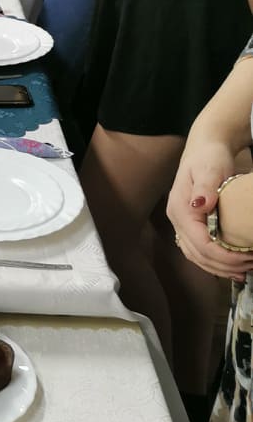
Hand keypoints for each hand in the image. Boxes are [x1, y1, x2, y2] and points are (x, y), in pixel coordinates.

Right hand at [167, 146, 252, 279]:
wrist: (205, 149)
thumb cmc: (209, 158)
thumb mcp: (210, 169)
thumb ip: (205, 187)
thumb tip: (200, 205)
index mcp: (180, 209)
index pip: (201, 244)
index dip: (224, 257)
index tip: (247, 258)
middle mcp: (176, 219)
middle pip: (198, 254)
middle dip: (225, 266)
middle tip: (250, 267)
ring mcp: (180, 223)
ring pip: (196, 256)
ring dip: (218, 268)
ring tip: (242, 271)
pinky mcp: (188, 225)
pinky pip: (197, 250)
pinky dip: (213, 262)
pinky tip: (228, 265)